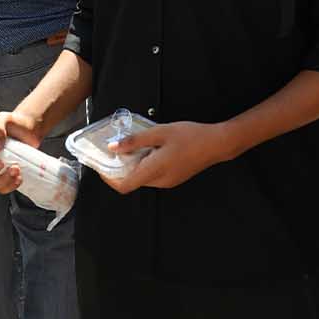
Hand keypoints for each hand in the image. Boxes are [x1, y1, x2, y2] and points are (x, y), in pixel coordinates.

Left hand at [103, 121, 232, 193]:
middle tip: (115, 150)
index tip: (101, 166)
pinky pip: (154, 176)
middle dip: (121, 169)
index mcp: (154, 171)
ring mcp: (168, 182)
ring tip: (134, 146)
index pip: (124, 186)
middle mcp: (160, 181)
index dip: (109, 178)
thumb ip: (135, 141)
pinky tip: (150, 150)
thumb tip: (113, 147)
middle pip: (132, 182)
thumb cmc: (189, 135)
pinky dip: (146, 166)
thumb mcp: (160, 132)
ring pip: (143, 178)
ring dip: (134, 166)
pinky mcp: (174, 178)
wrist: (217, 144)